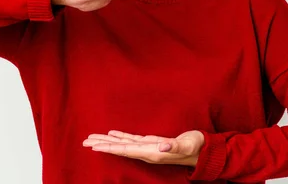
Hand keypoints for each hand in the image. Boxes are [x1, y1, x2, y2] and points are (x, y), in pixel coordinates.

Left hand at [82, 130, 204, 166]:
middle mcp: (146, 152)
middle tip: (84, 142)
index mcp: (152, 153)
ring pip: (123, 144)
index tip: (95, 146)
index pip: (126, 150)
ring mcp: (147, 148)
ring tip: (92, 139)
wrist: (202, 151)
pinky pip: (131, 140)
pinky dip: (120, 137)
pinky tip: (112, 135)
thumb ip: (174, 146)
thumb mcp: (187, 145)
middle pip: (119, 148)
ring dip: (107, 141)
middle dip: (102, 145)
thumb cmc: (195, 146)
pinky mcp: (151, 142)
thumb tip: (162, 147)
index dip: (110, 148)